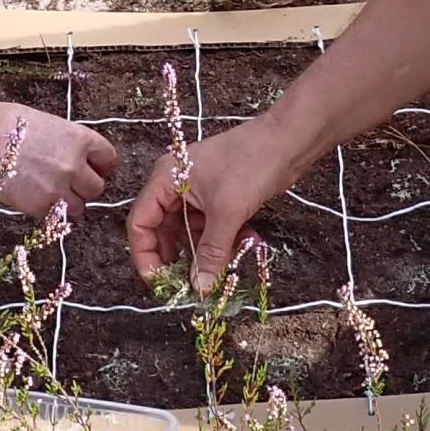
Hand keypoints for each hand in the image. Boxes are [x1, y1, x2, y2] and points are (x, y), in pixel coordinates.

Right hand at [0, 102, 120, 215]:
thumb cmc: (8, 125)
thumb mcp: (49, 124)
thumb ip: (69, 143)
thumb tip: (79, 158)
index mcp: (79, 139)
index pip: (108, 158)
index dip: (100, 165)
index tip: (93, 168)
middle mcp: (73, 165)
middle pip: (97, 187)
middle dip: (85, 186)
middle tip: (71, 183)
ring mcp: (57, 188)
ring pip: (79, 207)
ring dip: (69, 202)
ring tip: (52, 193)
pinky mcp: (38, 206)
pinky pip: (54, 216)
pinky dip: (47, 210)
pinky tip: (34, 196)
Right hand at [125, 116, 291, 293]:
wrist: (289, 141)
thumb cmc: (252, 163)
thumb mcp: (228, 212)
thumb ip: (211, 252)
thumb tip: (199, 288)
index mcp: (165, 179)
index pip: (140, 224)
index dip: (145, 256)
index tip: (161, 284)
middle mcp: (174, 185)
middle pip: (163, 231)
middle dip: (178, 259)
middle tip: (192, 285)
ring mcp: (196, 192)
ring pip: (189, 234)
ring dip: (206, 252)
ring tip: (224, 265)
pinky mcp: (217, 199)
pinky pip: (209, 229)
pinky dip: (222, 241)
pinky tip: (243, 245)